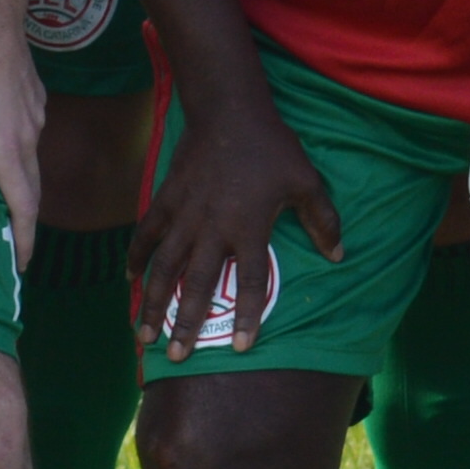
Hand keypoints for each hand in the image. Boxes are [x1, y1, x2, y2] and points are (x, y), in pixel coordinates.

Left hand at [0, 4, 46, 249]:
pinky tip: (3, 146)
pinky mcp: (34, 98)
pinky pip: (31, 135)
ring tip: (6, 201)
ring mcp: (34, 117)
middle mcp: (26, 138)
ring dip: (23, 184)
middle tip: (14, 244)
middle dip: (25, 220)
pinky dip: (21, 152)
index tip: (23, 265)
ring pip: (33, 160)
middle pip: (33, 189)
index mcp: (4, 150)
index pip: (23, 207)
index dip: (25, 239)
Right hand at [135, 87, 337, 360]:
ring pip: (165, 267)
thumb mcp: (306, 181)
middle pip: (198, 286)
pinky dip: (136, 256)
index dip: (247, 316)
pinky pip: (147, 233)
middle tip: (178, 357)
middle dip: (187, 324)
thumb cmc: (271, 148)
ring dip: (153, 302)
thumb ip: (323, 220)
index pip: (249, 283)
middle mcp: (213, 229)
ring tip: (143, 333)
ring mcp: (185, 215)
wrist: (229, 111)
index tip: (242, 347)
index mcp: (248, 228)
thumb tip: (339, 256)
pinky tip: (129, 279)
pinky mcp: (166, 199)